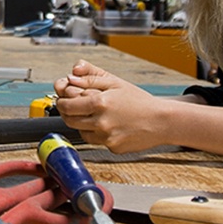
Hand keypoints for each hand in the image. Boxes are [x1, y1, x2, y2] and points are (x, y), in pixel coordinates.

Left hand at [52, 59, 170, 153]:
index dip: (62, 101)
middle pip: (69, 120)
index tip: (63, 98)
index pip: (66, 105)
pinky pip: (96, 141)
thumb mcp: (115, 82)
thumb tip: (71, 75)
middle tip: (72, 106)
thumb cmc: (140, 101)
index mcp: (99, 103)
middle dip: (67, 112)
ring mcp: (106, 137)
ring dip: (81, 123)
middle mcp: (101, 122)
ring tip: (94, 115)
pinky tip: (108, 125)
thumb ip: (90, 77)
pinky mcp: (112, 148)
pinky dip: (96, 133)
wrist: (161, 121)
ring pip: (81, 132)